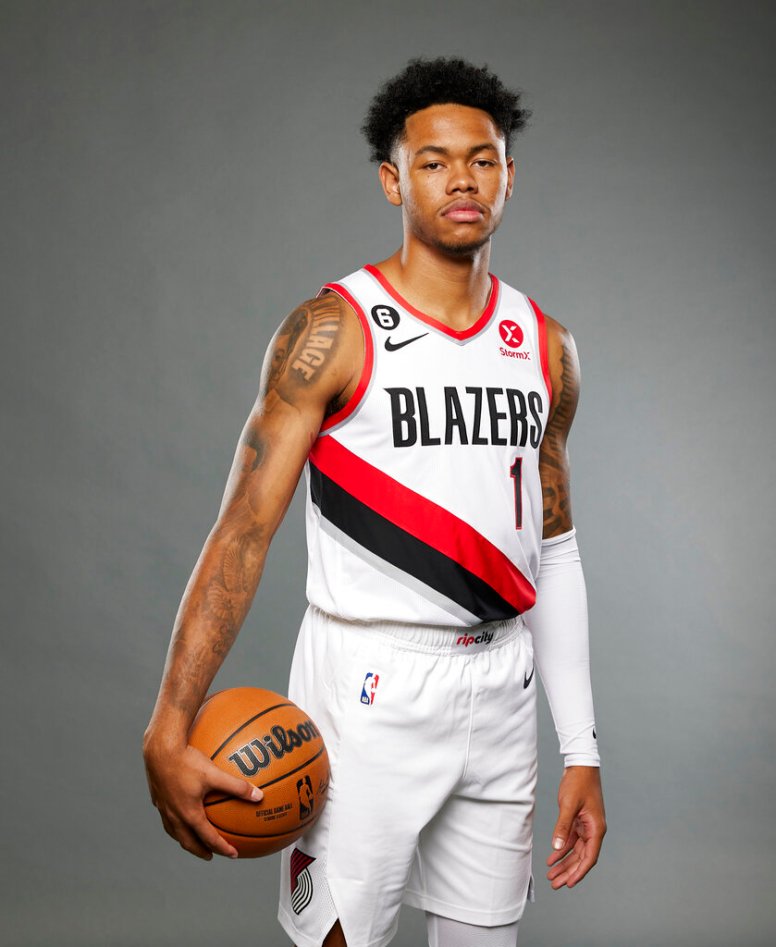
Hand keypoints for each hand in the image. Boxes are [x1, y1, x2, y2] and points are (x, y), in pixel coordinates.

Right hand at [143, 739, 263, 859]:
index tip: (234, 854)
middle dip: (200, 851)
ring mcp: (164, 808)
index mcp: (189, 814)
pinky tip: (181, 811)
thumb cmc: (187, 761)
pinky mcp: (158, 798)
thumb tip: (259, 795)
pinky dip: (177, 823)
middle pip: (188, 842)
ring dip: (186, 839)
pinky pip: (167, 817)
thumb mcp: (215, 774)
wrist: (159, 750)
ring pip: (174, 832)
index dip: (222, 848)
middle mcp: (174, 816)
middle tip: (211, 855)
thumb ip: (237, 786)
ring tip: (194, 839)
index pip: (208, 839)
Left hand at [547, 765, 605, 888]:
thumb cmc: (578, 783)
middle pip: (581, 857)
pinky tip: (552, 858)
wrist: (580, 765)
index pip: (589, 857)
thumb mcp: (568, 805)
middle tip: (555, 884)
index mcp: (596, 829)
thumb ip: (563, 827)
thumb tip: (557, 847)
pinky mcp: (578, 821)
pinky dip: (562, 849)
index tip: (569, 884)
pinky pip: (571, 841)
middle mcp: (593, 830)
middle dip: (568, 872)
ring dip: (564, 863)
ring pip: (575, 851)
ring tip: (551, 875)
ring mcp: (586, 826)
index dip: (579, 872)